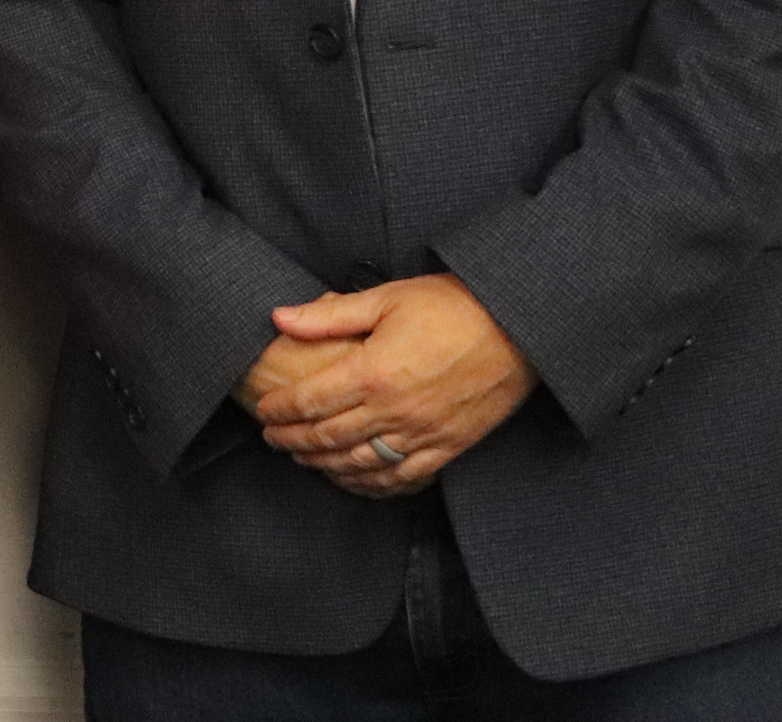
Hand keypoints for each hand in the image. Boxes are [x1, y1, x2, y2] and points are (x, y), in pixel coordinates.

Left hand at [255, 275, 536, 497]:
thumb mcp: (385, 298)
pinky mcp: (450, 446)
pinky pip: (403, 476)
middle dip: (293, 440)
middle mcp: (394, 409)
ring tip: (303, 459)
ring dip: (325, 465)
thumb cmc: (451, 306)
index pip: (310, 401)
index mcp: (372, 371)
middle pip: (328, 436)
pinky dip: (371, 483)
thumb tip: (279, 317)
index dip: (280, 410)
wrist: (518, 328)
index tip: (262, 412)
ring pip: (360, 462)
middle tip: (273, 439)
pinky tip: (354, 480)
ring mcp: (423, 432)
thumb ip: (329, 314)